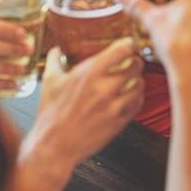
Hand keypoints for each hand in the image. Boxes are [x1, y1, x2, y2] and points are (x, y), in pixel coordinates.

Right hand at [22, 38, 143, 171]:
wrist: (55, 145)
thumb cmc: (51, 113)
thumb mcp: (50, 81)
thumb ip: (55, 61)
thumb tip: (56, 50)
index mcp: (89, 73)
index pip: (122, 50)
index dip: (128, 44)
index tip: (128, 44)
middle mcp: (105, 88)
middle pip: (136, 65)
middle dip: (135, 61)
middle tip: (131, 62)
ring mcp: (115, 106)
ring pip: (140, 85)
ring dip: (137, 80)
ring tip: (130, 80)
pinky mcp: (119, 122)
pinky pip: (138, 103)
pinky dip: (136, 97)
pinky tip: (129, 96)